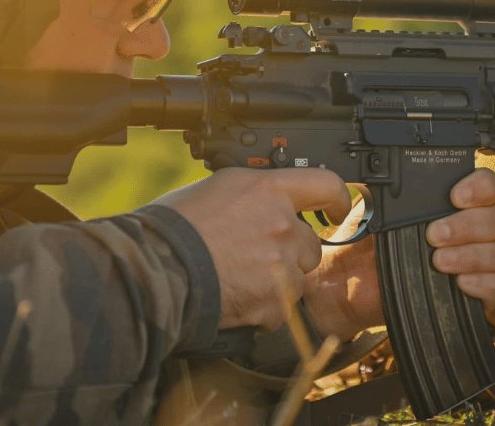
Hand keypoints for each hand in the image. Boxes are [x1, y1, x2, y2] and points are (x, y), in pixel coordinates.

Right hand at [151, 168, 350, 331]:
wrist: (155, 270)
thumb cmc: (172, 228)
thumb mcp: (215, 188)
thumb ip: (251, 193)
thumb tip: (261, 200)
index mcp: (268, 190)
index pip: (325, 185)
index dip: (338, 198)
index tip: (339, 209)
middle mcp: (282, 225)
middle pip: (311, 243)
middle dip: (290, 251)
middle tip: (255, 256)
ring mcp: (281, 264)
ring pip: (297, 278)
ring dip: (278, 281)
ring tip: (239, 279)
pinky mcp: (275, 301)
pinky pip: (281, 308)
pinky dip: (264, 308)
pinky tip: (236, 298)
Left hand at [304, 168, 494, 341]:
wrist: (348, 282)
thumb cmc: (365, 243)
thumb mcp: (377, 206)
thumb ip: (397, 188)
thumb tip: (401, 169)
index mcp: (454, 204)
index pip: (487, 186)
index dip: (480, 187)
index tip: (455, 197)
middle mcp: (472, 230)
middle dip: (467, 225)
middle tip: (434, 234)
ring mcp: (477, 262)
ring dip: (470, 255)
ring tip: (438, 260)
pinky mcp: (476, 294)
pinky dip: (482, 283)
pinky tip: (460, 282)